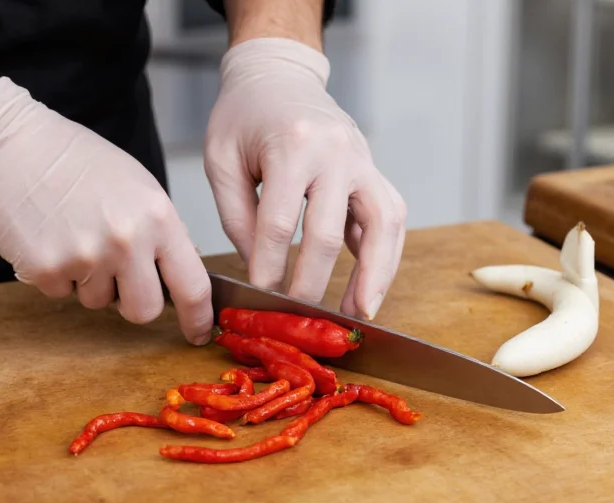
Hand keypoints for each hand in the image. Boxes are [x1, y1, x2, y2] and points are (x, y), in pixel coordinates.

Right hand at [0, 78, 213, 343]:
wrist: (11, 144)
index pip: (193, 284)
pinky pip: (62, 294)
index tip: (199, 332)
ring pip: (99, 303)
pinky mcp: (45, 269)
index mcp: (157, 217)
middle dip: (133, 301)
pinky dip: (57, 275)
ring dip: (89, 282)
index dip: (199, 316)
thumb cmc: (75, 160)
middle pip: (145, 310)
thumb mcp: (139, 187)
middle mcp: (126, 240)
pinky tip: (50, 237)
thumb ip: (162, 232)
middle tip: (117, 275)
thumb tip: (180, 273)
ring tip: (75, 236)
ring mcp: (85, 257)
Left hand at [204, 38, 406, 320]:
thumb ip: (237, 215)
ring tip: (360, 314)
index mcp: (292, 144)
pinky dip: (386, 256)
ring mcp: (363, 160)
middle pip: (330, 232)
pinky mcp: (374, 170)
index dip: (270, 266)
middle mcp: (336, 151)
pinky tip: (369, 287)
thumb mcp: (221, 158)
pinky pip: (391, 217)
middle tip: (300, 315)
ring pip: (384, 224)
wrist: (279, 76)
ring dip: (375, 275)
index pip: (281, 222)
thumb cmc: (243, 115)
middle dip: (313, 282)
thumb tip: (262, 268)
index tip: (261, 295)